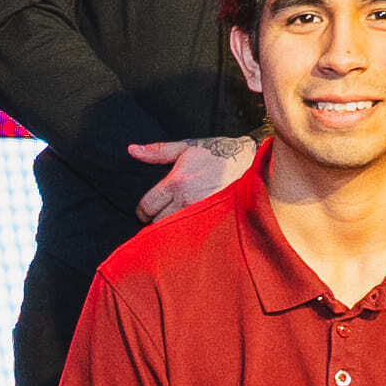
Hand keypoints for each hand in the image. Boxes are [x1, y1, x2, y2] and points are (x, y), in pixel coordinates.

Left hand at [128, 135, 257, 221]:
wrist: (254, 163)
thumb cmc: (218, 155)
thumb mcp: (187, 148)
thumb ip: (158, 151)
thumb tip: (132, 150)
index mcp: (176, 182)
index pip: (147, 207)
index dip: (144, 210)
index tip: (149, 210)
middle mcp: (186, 200)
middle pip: (157, 223)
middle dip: (157, 220)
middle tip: (165, 214)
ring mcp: (202, 213)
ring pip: (174, 233)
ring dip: (173, 229)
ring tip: (179, 221)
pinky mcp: (215, 223)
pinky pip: (193, 237)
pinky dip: (189, 234)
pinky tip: (193, 227)